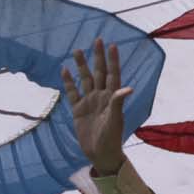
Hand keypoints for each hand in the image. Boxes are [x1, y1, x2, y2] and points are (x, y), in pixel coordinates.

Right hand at [61, 39, 131, 176]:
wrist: (100, 153)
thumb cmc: (112, 138)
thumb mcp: (115, 120)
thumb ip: (118, 102)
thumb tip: (128, 88)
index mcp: (112, 97)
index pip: (113, 74)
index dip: (113, 61)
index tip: (112, 46)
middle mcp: (101, 96)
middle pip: (99, 72)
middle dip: (98, 57)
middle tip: (97, 40)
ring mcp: (89, 102)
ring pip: (85, 79)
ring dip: (81, 66)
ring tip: (77, 51)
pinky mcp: (78, 110)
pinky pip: (72, 93)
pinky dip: (69, 82)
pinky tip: (65, 70)